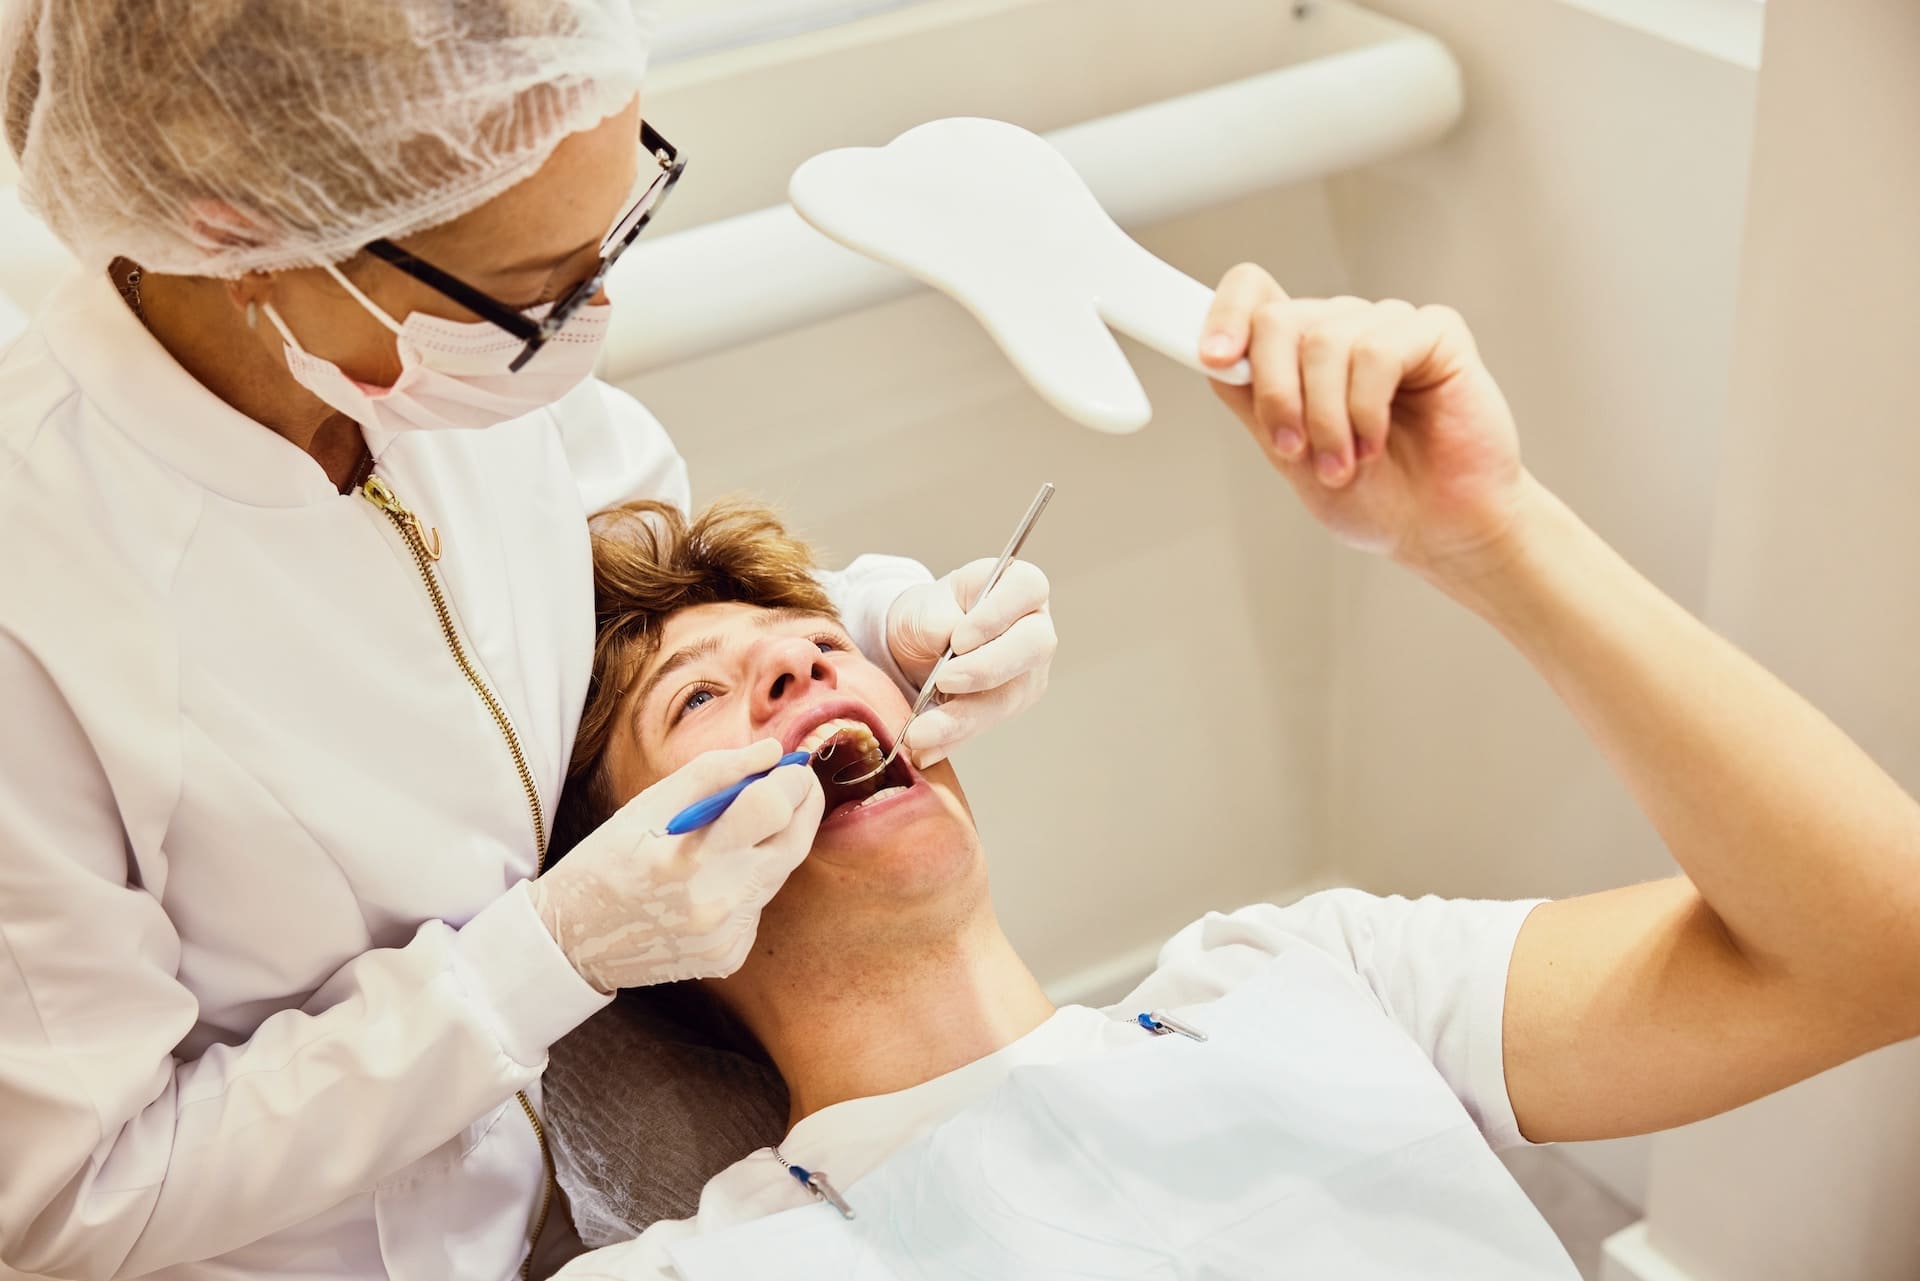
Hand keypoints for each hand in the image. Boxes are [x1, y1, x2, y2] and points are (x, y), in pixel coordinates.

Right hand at [528, 740, 823, 991]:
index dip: (792, 779)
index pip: (771, 808)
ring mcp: (725, 936)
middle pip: (795, 843)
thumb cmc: (605, 861)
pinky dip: (748, 882)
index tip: (790, 763)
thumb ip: (714, 773)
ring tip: (729, 834)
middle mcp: (714, 904)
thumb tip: (772, 751)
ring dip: (769, 843)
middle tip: (791, 782)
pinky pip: (759, 904)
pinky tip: (710, 882)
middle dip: (802, 805)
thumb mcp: (646, 806)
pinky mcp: (730, 956)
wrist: (572, 942)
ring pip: (779, 873)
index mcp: (686, 859)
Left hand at [886, 559, 1055, 767]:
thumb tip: (947, 641)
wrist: (918, 647)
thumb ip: (937, 620)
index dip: (996, 615)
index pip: (1028, 589)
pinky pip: (985, 725)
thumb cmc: (929, 615)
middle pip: (1033, 647)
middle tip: (943, 681)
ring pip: (1009, 696)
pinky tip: (925, 749)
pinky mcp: (1011, 704)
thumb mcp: (923, 606)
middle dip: (986, 669)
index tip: (958, 639)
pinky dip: (951, 738)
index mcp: (1019, 586)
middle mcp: (1034, 627)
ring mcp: (1028, 670)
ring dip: (962, 718)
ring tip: (921, 733)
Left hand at [1201, 266, 1531, 582]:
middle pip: (1278, 320)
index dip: (1225, 313)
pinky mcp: (1436, 332)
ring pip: (1326, 341)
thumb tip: (1214, 360)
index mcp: (1299, 352)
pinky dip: (1366, 408)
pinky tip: (1375, 441)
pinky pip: (1378, 351)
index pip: (1253, 294)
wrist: (1437, 529)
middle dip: (1276, 395)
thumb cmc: (1373, 496)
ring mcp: (1387, 325)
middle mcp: (1341, 328)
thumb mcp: (1290, 456)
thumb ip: (1254, 403)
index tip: (1214, 357)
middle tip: (1293, 450)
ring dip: (1326, 418)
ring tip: (1343, 464)